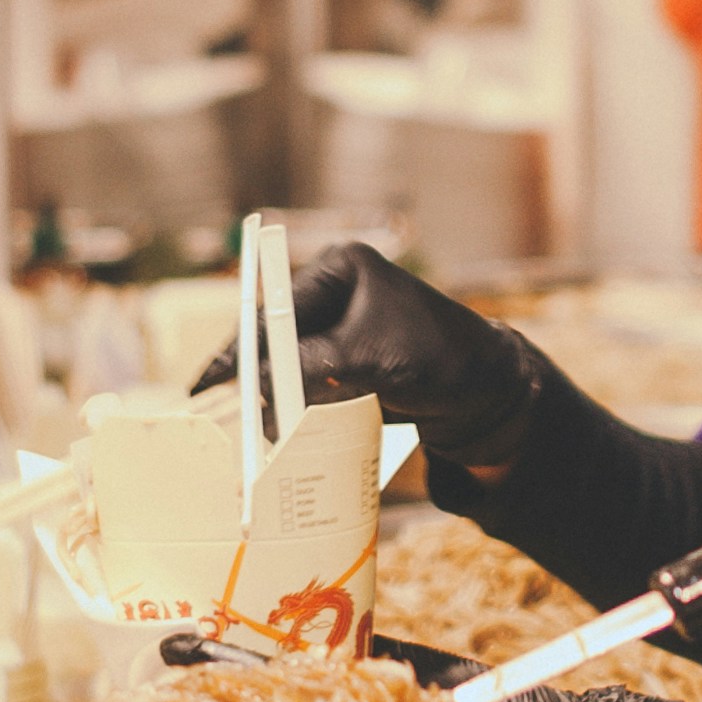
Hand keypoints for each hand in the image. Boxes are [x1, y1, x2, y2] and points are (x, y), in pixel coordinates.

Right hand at [192, 237, 541, 464]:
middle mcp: (337, 292)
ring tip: (244, 430)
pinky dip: (291, 407)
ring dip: (268, 397)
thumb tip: (256, 384)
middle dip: (248, 376)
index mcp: (342, 270)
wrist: (492, 394)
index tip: (209, 383)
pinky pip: (308, 384)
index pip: (275, 309)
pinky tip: (275, 431)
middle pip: (274, 337)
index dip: (240, 348)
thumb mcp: (372, 358)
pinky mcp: (350, 363)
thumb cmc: (443, 359)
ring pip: (287, 365)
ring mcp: (343, 329)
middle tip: (219, 414)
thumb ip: (314, 367)